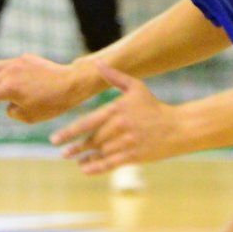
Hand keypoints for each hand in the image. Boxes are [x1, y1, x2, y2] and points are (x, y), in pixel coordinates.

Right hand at [0, 54, 98, 123]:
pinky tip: (9, 85)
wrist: (72, 84)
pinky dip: (1, 75)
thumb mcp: (28, 117)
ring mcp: (16, 62)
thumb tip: (6, 105)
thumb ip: (10, 111)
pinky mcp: (24, 58)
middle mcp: (9, 72)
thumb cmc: (53, 104)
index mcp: (8, 88)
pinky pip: (5, 65)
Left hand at [50, 64, 186, 173]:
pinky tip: (85, 168)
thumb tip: (98, 63)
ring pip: (100, 152)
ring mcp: (126, 142)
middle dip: (76, 147)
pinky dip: (96, 167)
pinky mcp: (134, 155)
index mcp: (116, 109)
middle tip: (63, 152)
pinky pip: (110, 163)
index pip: (86, 123)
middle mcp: (119, 126)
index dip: (69, 132)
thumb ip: (114, 77)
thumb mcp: (136, 87)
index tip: (55, 139)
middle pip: (91, 139)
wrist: (177, 127)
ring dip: (85, 157)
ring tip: (75, 160)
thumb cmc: (154, 106)